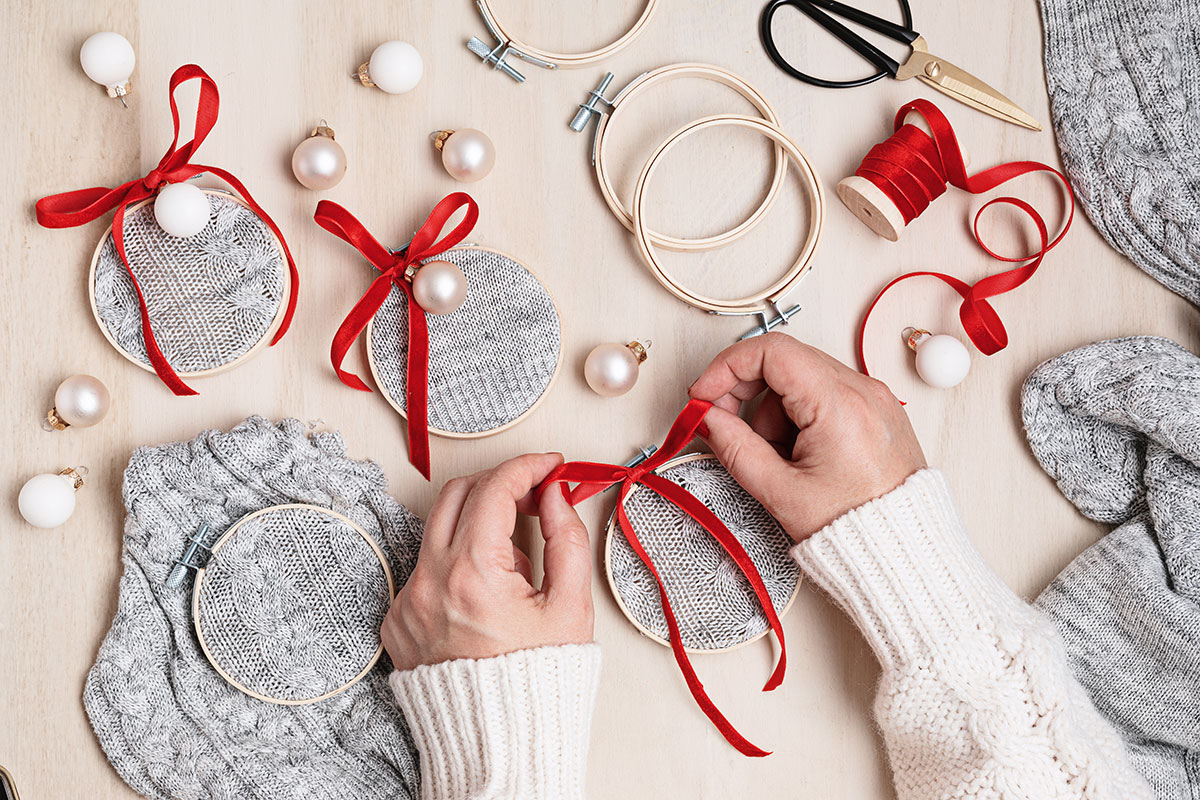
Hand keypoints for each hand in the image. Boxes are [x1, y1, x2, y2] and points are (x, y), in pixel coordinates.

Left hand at [382, 453, 594, 671]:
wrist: (501, 742)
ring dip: (478, 527)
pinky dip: (456, 565)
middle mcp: (429, 584)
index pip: (495, 489)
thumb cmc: (538, 683)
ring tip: (515, 570)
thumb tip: (555, 494)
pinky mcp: (397, 621)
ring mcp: (407, 603)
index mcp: (472, 575)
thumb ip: (567, 538)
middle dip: (499, 485)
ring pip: (438, 530)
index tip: (550, 466)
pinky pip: (425, 569)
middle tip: (535, 499)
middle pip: (458, 494)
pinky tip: (486, 598)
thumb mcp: (571, 606)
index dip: (527, 467)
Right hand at [688, 333, 925, 540]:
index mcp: (838, 404)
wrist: (903, 553)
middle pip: (784, 360)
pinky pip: (825, 394)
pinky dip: (800, 416)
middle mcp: (863, 390)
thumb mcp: (779, 492)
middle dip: (745, 390)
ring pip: (802, 379)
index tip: (704, 394)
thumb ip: (734, 448)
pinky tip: (800, 455)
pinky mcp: (877, 410)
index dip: (727, 367)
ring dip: (774, 411)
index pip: (770, 352)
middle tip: (724, 423)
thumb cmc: (854, 530)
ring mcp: (874, 397)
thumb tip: (707, 419)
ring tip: (780, 460)